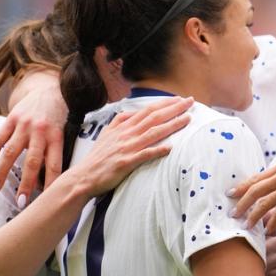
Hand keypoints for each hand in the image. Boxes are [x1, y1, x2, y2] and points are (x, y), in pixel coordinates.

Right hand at [0, 69, 65, 201]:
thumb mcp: (65, 134)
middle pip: (32, 162)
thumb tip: (50, 183)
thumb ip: (56, 154)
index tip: (47, 201)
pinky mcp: (11, 119)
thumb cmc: (60, 119)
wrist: (50, 89)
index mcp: (57, 137)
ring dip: (1, 172)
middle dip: (26, 184)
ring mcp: (24, 125)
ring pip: (11, 152)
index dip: (51, 183)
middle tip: (20, 203)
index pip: (55, 164)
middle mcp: (40, 131)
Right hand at [69, 96, 193, 198]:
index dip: (165, 103)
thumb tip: (134, 112)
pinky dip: (158, 150)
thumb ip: (121, 121)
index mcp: (123, 126)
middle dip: (174, 108)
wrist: (84, 176)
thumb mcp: (107, 133)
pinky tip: (171, 148)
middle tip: (191, 101)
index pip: (148, 110)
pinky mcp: (126, 162)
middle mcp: (127, 134)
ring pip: (153, 133)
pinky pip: (144, 155)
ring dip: (172, 125)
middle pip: (154, 117)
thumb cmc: (98, 156)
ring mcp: (127, 148)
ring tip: (188, 119)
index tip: (180, 99)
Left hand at [229, 148, 275, 232]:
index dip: (241, 186)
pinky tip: (269, 230)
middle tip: (232, 213)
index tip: (231, 193)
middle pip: (254, 190)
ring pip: (264, 203)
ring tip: (246, 226)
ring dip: (253, 216)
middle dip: (241, 203)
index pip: (255, 178)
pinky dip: (273, 222)